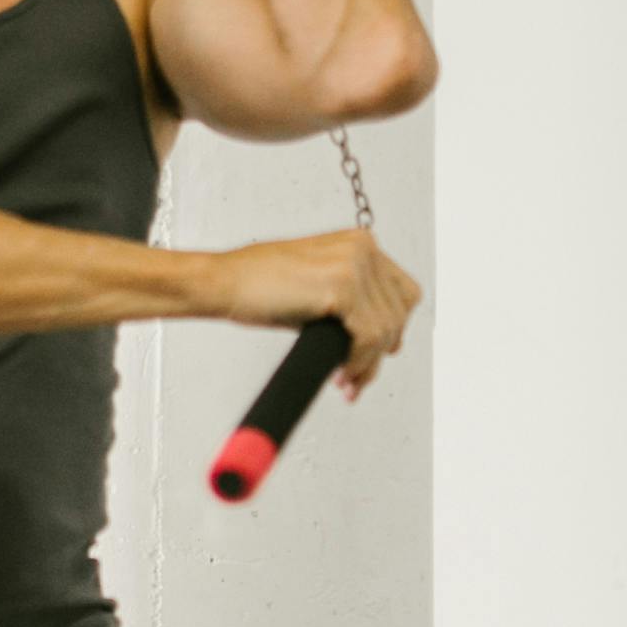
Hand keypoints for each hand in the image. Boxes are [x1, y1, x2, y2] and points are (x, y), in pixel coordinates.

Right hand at [214, 226, 418, 394]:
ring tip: (346, 383)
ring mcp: (354, 264)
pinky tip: (341, 375)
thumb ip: (350, 298)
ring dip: (367, 365)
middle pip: (398, 313)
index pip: (403, 292)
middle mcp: (362, 248)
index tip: (375, 355)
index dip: (393, 328)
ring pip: (386, 329)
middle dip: (380, 354)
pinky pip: (369, 337)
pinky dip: (359, 363)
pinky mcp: (343, 286)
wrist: (223, 282)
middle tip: (355, 379)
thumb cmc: (258, 287)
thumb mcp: (317, 284)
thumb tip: (380, 338)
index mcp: (359, 243)